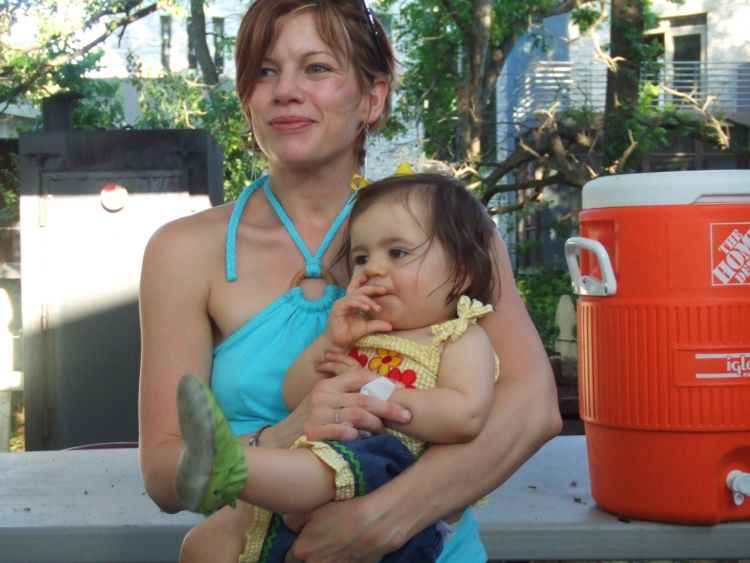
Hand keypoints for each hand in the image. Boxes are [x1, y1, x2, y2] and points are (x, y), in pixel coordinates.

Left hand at [283, 496, 404, 562]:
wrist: (374, 524)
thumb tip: (286, 524)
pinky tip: (346, 552)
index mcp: (302, 552)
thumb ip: (294, 519)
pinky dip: (340, 561)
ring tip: (333, 548)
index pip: (288, 560)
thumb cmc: (343, 513)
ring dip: (323, 560)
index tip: (301, 544)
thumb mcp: (315, 509)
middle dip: (308, 558)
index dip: (295, 552)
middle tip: (317, 545)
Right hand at [299, 365, 410, 441]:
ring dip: (376, 424)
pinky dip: (358, 437)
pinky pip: (344, 432)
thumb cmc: (307, 422)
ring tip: (384, 432)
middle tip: (407, 415)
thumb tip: (379, 397)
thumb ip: (345, 397)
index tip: (401, 389)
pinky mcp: (313, 432)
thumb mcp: (322, 402)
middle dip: (389, 407)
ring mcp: (317, 414)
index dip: (383, 382)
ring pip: (358, 414)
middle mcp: (323, 396)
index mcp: (328, 385)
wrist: (278, 442)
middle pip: (364, 397)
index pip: (359, 375)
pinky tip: (364, 441)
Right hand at [327, 275, 391, 347]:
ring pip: (356, 296)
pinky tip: (367, 308)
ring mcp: (341, 303)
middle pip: (360, 291)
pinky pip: (349, 302)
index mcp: (353, 303)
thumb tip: (391, 326)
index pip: (364, 293)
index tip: (385, 291)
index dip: (374, 291)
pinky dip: (359, 304)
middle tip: (384, 291)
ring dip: (367, 300)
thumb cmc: (350, 334)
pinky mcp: (337, 308)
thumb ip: (377, 324)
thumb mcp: (366, 328)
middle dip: (372, 289)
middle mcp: (346, 301)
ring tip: (377, 308)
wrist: (338, 343)